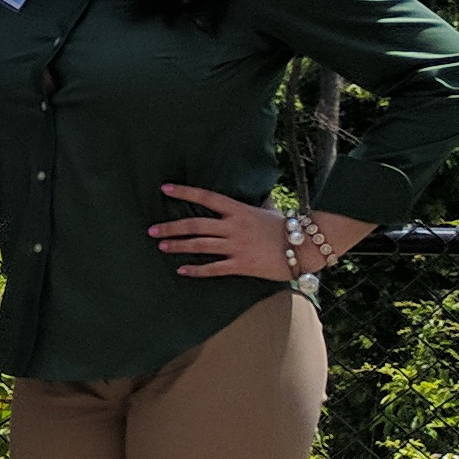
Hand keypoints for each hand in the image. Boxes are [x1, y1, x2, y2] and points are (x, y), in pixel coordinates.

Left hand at [152, 183, 374, 280]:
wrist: (306, 247)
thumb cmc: (286, 228)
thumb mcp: (266, 210)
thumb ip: (251, 206)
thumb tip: (246, 200)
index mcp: (239, 210)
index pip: (207, 197)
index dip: (185, 192)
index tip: (164, 189)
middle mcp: (234, 227)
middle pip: (195, 224)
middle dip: (171, 227)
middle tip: (152, 230)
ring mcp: (237, 246)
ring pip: (200, 245)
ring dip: (179, 246)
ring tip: (161, 246)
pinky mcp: (242, 265)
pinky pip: (214, 268)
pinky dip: (196, 270)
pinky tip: (181, 270)